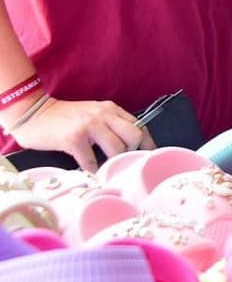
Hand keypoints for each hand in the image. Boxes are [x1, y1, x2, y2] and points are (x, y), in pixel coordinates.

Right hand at [8, 96, 150, 170]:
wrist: (34, 113)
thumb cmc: (65, 118)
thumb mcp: (93, 114)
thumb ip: (110, 124)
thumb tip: (129, 144)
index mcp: (111, 109)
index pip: (139, 126)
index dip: (146, 143)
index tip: (147, 157)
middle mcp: (104, 115)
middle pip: (135, 136)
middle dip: (132, 152)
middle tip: (121, 161)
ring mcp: (89, 126)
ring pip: (117, 149)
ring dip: (113, 164)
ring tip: (106, 169)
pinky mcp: (74, 139)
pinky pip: (91, 161)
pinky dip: (92, 170)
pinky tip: (89, 173)